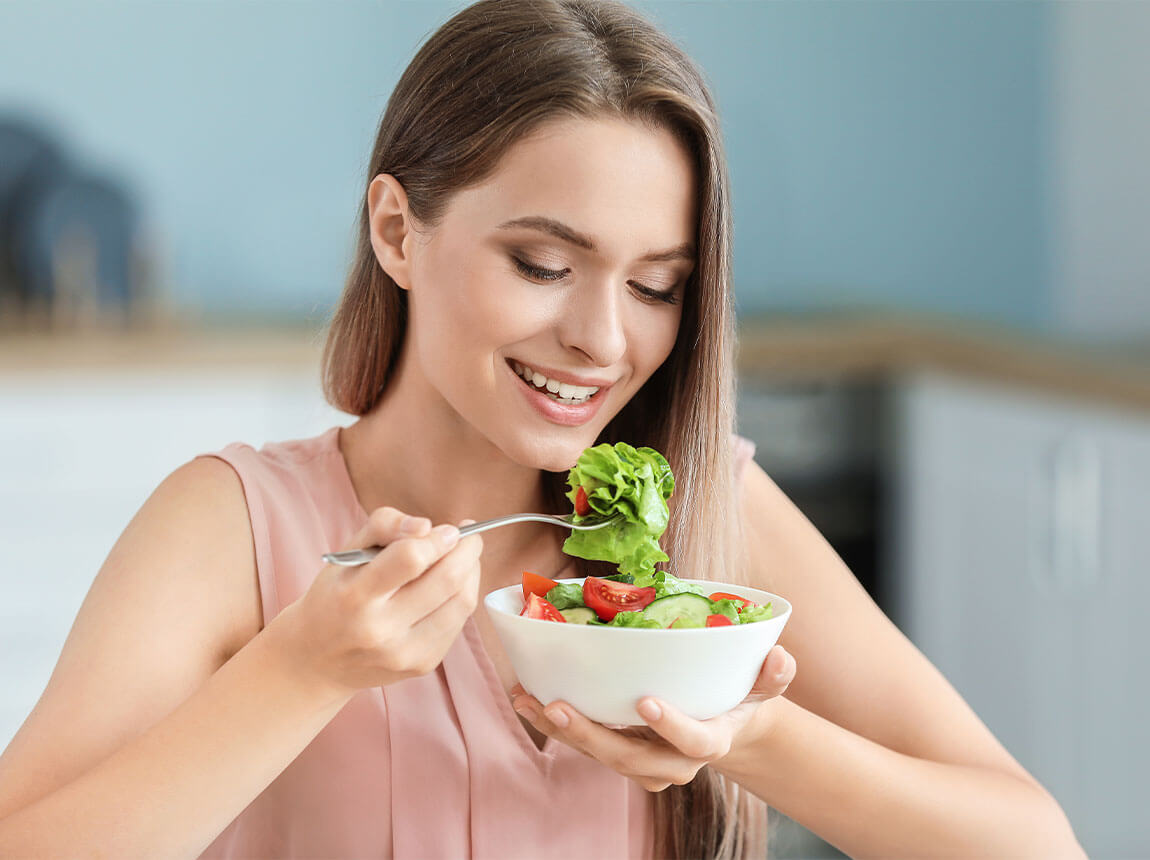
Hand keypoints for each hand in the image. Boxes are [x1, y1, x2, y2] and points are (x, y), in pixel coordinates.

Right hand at [266, 506, 483, 699]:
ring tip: (465, 559)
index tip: (448, 529)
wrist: (317, 660)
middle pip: (446, 580)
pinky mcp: (422, 665)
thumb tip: (427, 526)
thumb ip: (384, 525)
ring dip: (472, 573)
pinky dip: (462, 598)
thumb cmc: (336, 596)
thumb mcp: (346, 554)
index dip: (437, 539)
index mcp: (355, 596)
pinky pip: (459, 624)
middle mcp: (380, 630)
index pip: (410, 559)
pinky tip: (451, 588)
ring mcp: (404, 653)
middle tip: (469, 537)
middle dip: (468, 551)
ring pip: (461, 603)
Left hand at [510, 645, 795, 791]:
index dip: (673, 727)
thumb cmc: (739, 696)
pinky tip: (526, 696)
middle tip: (559, 707)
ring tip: (527, 700)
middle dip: (592, 736)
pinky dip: (554, 722)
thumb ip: (773, 673)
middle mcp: (671, 761)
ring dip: (561, 729)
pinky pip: (584, 742)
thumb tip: (780, 656)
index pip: (695, 743)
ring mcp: (641, 761)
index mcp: (710, 741)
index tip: (647, 702)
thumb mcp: (763, 685)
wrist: (724, 725)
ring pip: (599, 752)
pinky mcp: (617, 751)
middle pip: (630, 758)